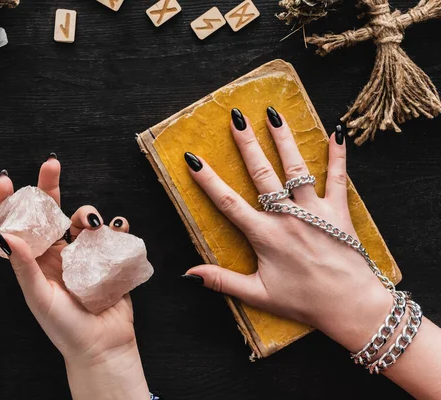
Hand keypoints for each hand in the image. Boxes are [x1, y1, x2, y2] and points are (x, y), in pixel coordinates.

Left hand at [0, 157, 148, 399]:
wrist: (103, 346)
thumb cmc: (65, 329)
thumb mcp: (39, 298)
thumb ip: (24, 267)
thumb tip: (6, 235)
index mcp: (37, 261)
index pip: (20, 226)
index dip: (10, 203)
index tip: (5, 180)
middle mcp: (59, 252)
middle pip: (52, 211)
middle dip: (51, 186)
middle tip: (51, 164)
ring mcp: (85, 254)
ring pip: (83, 218)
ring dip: (87, 213)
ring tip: (92, 225)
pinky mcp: (109, 257)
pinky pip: (113, 233)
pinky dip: (116, 226)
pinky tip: (117, 230)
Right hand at [183, 108, 392, 351]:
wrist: (350, 306)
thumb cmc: (303, 302)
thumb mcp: (258, 295)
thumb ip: (222, 281)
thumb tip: (188, 274)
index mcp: (265, 235)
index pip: (228, 202)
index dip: (208, 180)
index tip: (193, 159)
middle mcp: (287, 217)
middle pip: (262, 174)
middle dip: (247, 144)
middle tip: (237, 118)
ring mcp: (314, 211)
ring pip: (296, 168)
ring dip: (284, 140)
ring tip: (274, 115)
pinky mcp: (339, 211)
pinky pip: (338, 177)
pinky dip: (337, 155)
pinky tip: (335, 132)